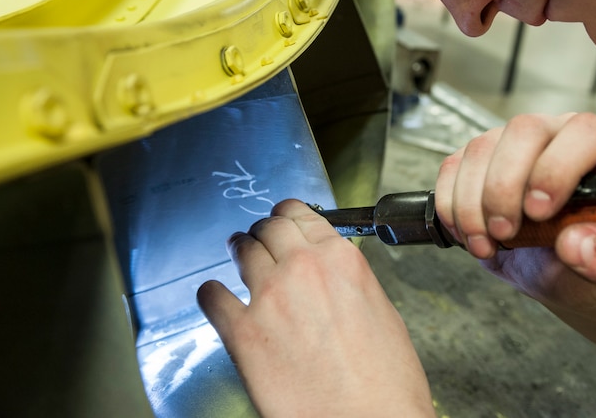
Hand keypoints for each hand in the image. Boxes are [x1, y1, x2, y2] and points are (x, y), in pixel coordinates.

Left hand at [197, 200, 434, 417]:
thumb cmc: (384, 381)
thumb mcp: (380, 310)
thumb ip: (349, 282)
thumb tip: (331, 277)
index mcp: (341, 260)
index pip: (302, 215)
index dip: (288, 214)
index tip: (283, 218)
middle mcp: (303, 269)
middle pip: (269, 228)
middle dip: (263, 230)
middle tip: (260, 237)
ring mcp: (270, 298)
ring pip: (242, 251)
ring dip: (239, 249)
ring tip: (237, 253)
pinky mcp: (243, 333)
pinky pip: (213, 297)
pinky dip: (211, 293)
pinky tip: (214, 295)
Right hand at [434, 112, 595, 311]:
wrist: (565, 272)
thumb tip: (581, 243)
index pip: (586, 132)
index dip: (559, 167)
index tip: (541, 213)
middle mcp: (558, 136)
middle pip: (524, 130)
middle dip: (505, 186)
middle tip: (507, 233)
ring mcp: (515, 144)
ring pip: (482, 148)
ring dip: (474, 204)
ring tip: (489, 243)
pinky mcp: (480, 160)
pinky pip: (453, 167)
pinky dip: (453, 206)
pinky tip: (471, 234)